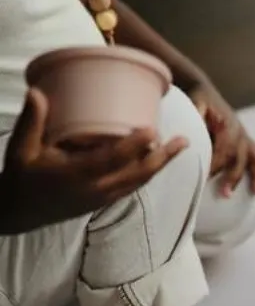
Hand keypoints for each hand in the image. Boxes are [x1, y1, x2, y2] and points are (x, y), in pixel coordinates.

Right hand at [0, 88, 186, 232]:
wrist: (21, 212)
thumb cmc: (22, 177)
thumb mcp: (20, 149)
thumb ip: (31, 122)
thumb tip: (37, 93)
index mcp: (77, 176)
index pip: (112, 161)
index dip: (133, 147)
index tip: (152, 130)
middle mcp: (97, 189)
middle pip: (138, 174)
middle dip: (162, 158)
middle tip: (183, 140)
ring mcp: (104, 197)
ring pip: (140, 181)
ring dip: (161, 164)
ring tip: (178, 146)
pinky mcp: (106, 200)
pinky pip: (133, 185)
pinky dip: (148, 172)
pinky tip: (159, 160)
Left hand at [187, 80, 254, 196]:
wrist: (203, 89)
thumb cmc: (196, 101)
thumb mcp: (194, 106)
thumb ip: (195, 120)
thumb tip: (190, 138)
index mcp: (227, 125)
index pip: (223, 150)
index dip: (216, 165)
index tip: (206, 179)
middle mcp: (239, 131)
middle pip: (239, 158)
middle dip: (233, 176)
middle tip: (225, 194)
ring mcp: (244, 135)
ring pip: (253, 157)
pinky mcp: (245, 139)